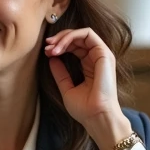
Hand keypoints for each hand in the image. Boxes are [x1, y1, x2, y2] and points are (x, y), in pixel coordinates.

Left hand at [44, 28, 131, 149]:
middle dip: (58, 39)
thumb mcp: (66, 88)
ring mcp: (101, 54)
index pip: (74, 46)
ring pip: (81, 33)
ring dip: (63, 37)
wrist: (96, 117)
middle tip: (46, 47)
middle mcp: (96, 58)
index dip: (59, 46)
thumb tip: (52, 59)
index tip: (46, 53)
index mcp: (89, 65)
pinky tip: (60, 46)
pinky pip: (87, 34)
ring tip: (51, 47)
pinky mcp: (104, 53)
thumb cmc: (85, 109)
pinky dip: (71, 36)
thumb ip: (60, 73)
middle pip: (77, 37)